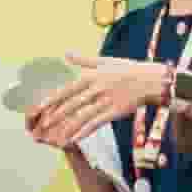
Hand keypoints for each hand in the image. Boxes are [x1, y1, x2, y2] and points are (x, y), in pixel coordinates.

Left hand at [25, 60, 168, 146]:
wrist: (151, 79)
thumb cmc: (127, 69)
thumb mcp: (104, 61)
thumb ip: (83, 60)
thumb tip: (65, 53)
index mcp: (93, 75)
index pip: (68, 89)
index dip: (53, 99)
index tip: (40, 107)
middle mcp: (98, 88)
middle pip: (73, 104)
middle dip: (57, 116)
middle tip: (43, 126)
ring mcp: (107, 100)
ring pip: (83, 115)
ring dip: (68, 127)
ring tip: (56, 137)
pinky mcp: (116, 111)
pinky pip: (98, 122)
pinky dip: (85, 131)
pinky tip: (76, 139)